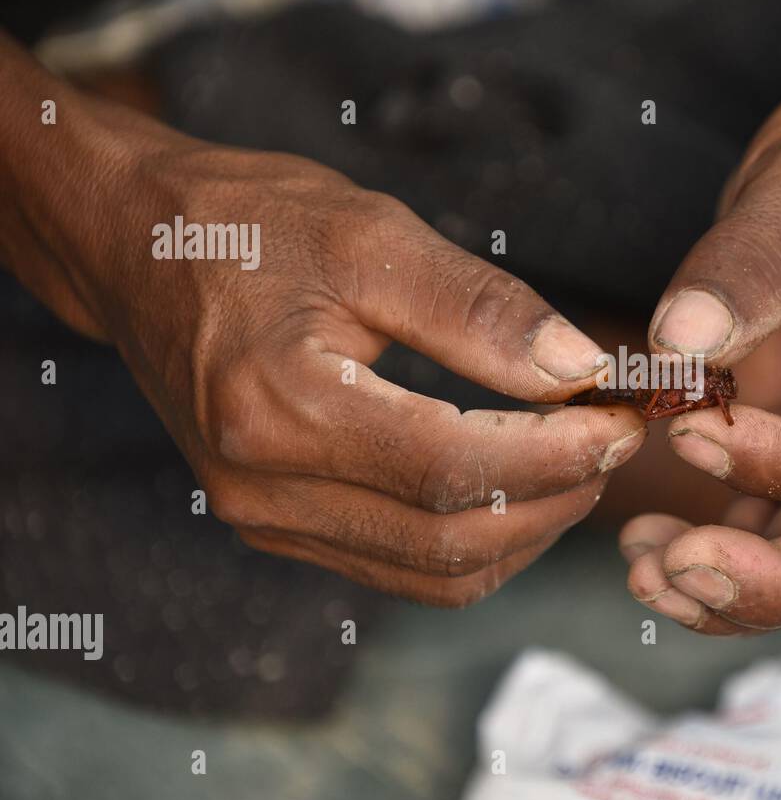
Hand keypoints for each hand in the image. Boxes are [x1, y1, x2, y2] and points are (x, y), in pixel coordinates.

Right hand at [1, 88, 643, 604]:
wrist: (136, 249)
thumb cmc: (248, 224)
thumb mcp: (369, 236)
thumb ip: (480, 309)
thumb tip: (580, 367)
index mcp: (279, 408)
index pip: (454, 469)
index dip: (557, 454)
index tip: (624, 420)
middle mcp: (265, 488)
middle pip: (451, 541)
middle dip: (556, 497)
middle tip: (617, 440)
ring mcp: (266, 520)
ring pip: (434, 575)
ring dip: (525, 531)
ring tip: (578, 463)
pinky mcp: (276, 526)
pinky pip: (401, 570)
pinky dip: (475, 545)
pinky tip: (515, 488)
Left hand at [619, 82, 780, 632]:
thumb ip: (745, 268)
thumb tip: (679, 345)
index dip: (778, 464)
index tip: (685, 432)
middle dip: (768, 582)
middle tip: (669, 570)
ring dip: (735, 587)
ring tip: (642, 570)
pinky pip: (780, 531)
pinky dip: (721, 552)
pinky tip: (648, 544)